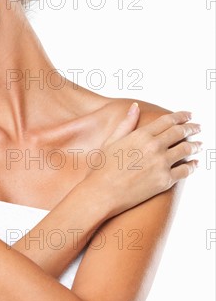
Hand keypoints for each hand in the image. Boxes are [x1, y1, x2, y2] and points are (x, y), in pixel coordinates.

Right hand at [85, 103, 201, 217]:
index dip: (181, 116)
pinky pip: (185, 170)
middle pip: (180, 132)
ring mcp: (161, 164)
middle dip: (192, 127)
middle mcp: (154, 147)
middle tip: (198, 127)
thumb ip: (126, 123)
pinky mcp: (165, 180)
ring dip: (195, 145)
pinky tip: (194, 163)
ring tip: (199, 144)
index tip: (188, 115)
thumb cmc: (103, 168)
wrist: (102, 193)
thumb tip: (135, 107)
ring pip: (186, 149)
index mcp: (141, 135)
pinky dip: (192, 165)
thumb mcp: (112, 141)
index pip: (167, 120)